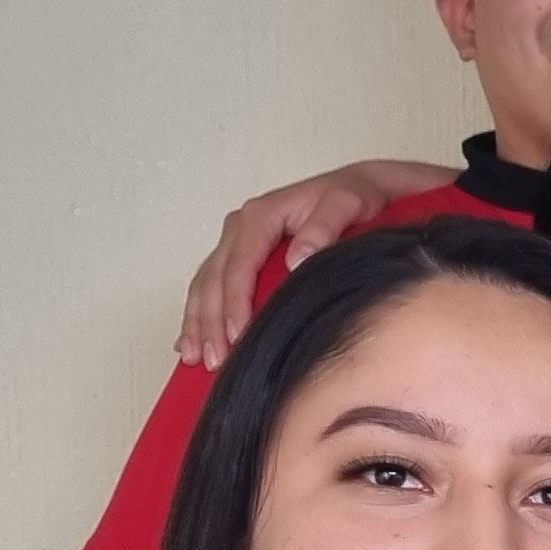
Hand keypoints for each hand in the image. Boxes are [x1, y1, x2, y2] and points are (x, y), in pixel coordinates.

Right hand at [175, 160, 446, 364]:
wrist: (359, 189)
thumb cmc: (354, 198)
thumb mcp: (346, 204)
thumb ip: (324, 227)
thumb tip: (297, 259)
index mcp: (260, 216)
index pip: (239, 265)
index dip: (234, 303)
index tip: (237, 336)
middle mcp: (241, 227)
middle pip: (215, 279)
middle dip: (210, 322)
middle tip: (215, 360)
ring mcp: (237, 242)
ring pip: (206, 285)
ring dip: (198, 323)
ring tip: (196, 357)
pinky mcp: (240, 256)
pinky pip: (210, 286)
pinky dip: (199, 315)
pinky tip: (191, 343)